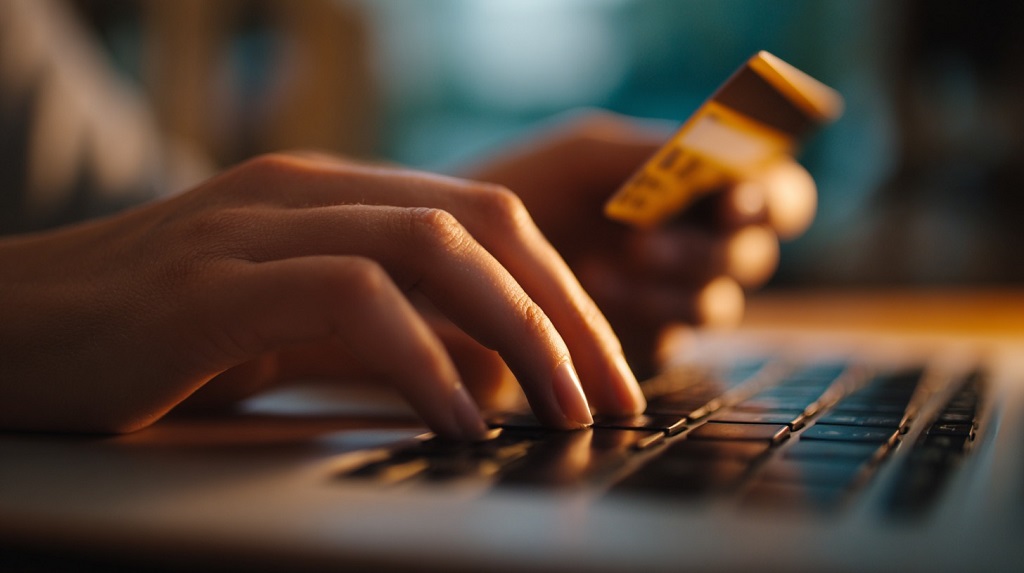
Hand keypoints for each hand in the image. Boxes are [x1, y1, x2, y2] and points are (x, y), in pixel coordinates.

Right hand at [0, 153, 644, 437]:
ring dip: (519, 332)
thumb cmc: (149, 335)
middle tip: (615, 397)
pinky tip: (461, 419)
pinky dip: (423, 359)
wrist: (4, 328)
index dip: (564, 294)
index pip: (488, 218)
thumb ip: (378, 327)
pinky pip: (352, 301)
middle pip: (485, 223)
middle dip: (568, 314)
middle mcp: (307, 193)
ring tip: (563, 411)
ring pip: (434, 246)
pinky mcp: (211, 285)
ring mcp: (258, 228)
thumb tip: (482, 371)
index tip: (609, 370)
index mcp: (333, 196)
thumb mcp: (285, 321)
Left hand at [464, 111, 816, 375]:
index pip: (776, 196)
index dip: (768, 200)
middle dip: (701, 250)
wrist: (464, 246)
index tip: (728, 202)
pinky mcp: (646, 342)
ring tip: (604, 266)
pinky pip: (671, 341)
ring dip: (668, 287)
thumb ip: (654, 155)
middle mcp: (700, 244)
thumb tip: (723, 160)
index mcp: (702, 188)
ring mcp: (676, 297)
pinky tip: (594, 290)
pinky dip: (639, 316)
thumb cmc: (531, 184)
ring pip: (717, 305)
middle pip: (751, 256)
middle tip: (639, 241)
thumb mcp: (587, 154)